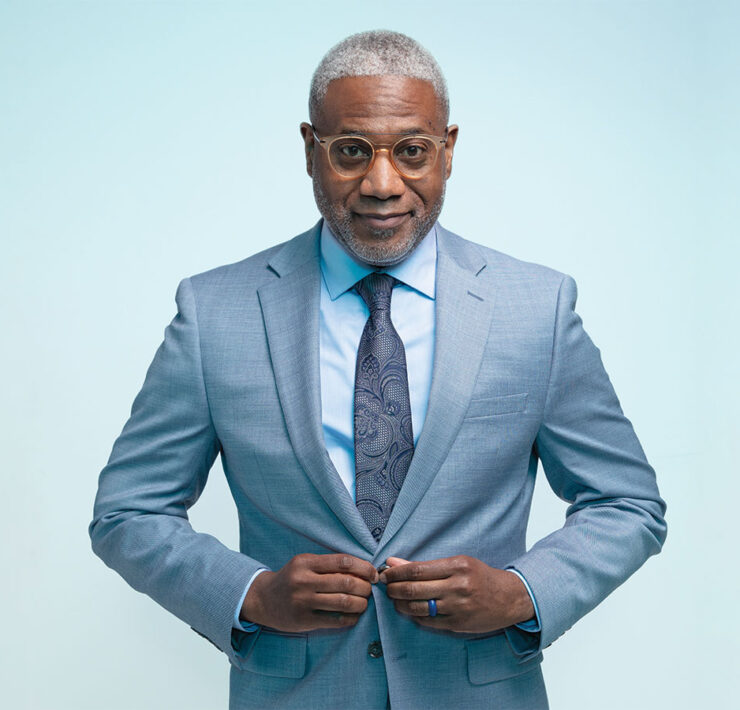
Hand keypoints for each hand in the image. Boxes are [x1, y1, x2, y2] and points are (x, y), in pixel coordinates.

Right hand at [241, 553, 378, 631]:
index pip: (343, 561)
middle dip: (365, 587)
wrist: (264, 599)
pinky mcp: (304, 621)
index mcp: (306, 562)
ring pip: (343, 602)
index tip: (373, 574)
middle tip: (369, 590)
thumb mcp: (305, 564)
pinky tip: (354, 616)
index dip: (364, 567)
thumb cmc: (292, 578)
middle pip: (346, 583)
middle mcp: (303, 581)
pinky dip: (350, 619)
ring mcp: (303, 602)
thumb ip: (330, 565)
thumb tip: (363, 570)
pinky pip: (335, 620)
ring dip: (361, 604)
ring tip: (363, 603)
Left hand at [380, 555, 534, 633]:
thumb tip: (394, 562)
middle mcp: (457, 586)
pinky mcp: (458, 624)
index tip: (385, 572)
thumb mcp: (457, 563)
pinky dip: (415, 616)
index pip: (417, 569)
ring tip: (395, 600)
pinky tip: (410, 611)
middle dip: (394, 588)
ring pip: (418, 607)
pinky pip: (428, 622)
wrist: (510, 598)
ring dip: (401, 604)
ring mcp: (458, 607)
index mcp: (457, 566)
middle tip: (385, 587)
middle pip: (414, 589)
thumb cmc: (480, 576)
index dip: (396, 572)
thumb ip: (425, 565)